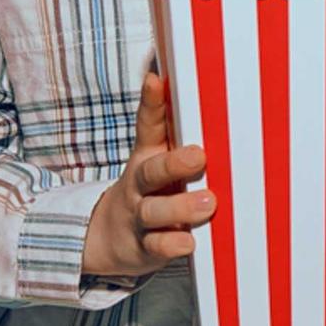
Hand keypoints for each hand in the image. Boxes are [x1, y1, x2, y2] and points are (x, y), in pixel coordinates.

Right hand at [82, 72, 216, 276]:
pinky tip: (188, 242)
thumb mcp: (159, 160)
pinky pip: (156, 246)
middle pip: (151, 170)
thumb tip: (215, 95)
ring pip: (154, 210)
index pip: (147, 126)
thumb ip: (180, 136)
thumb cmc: (152, 191)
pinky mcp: (143, 246)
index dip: (151, 103)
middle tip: (198, 156)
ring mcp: (140, 215)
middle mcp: (141, 184)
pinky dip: (172, 244)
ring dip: (180, 206)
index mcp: (148, 156)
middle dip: (173, 163)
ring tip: (208, 202)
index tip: (155, 80)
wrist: (110, 237)